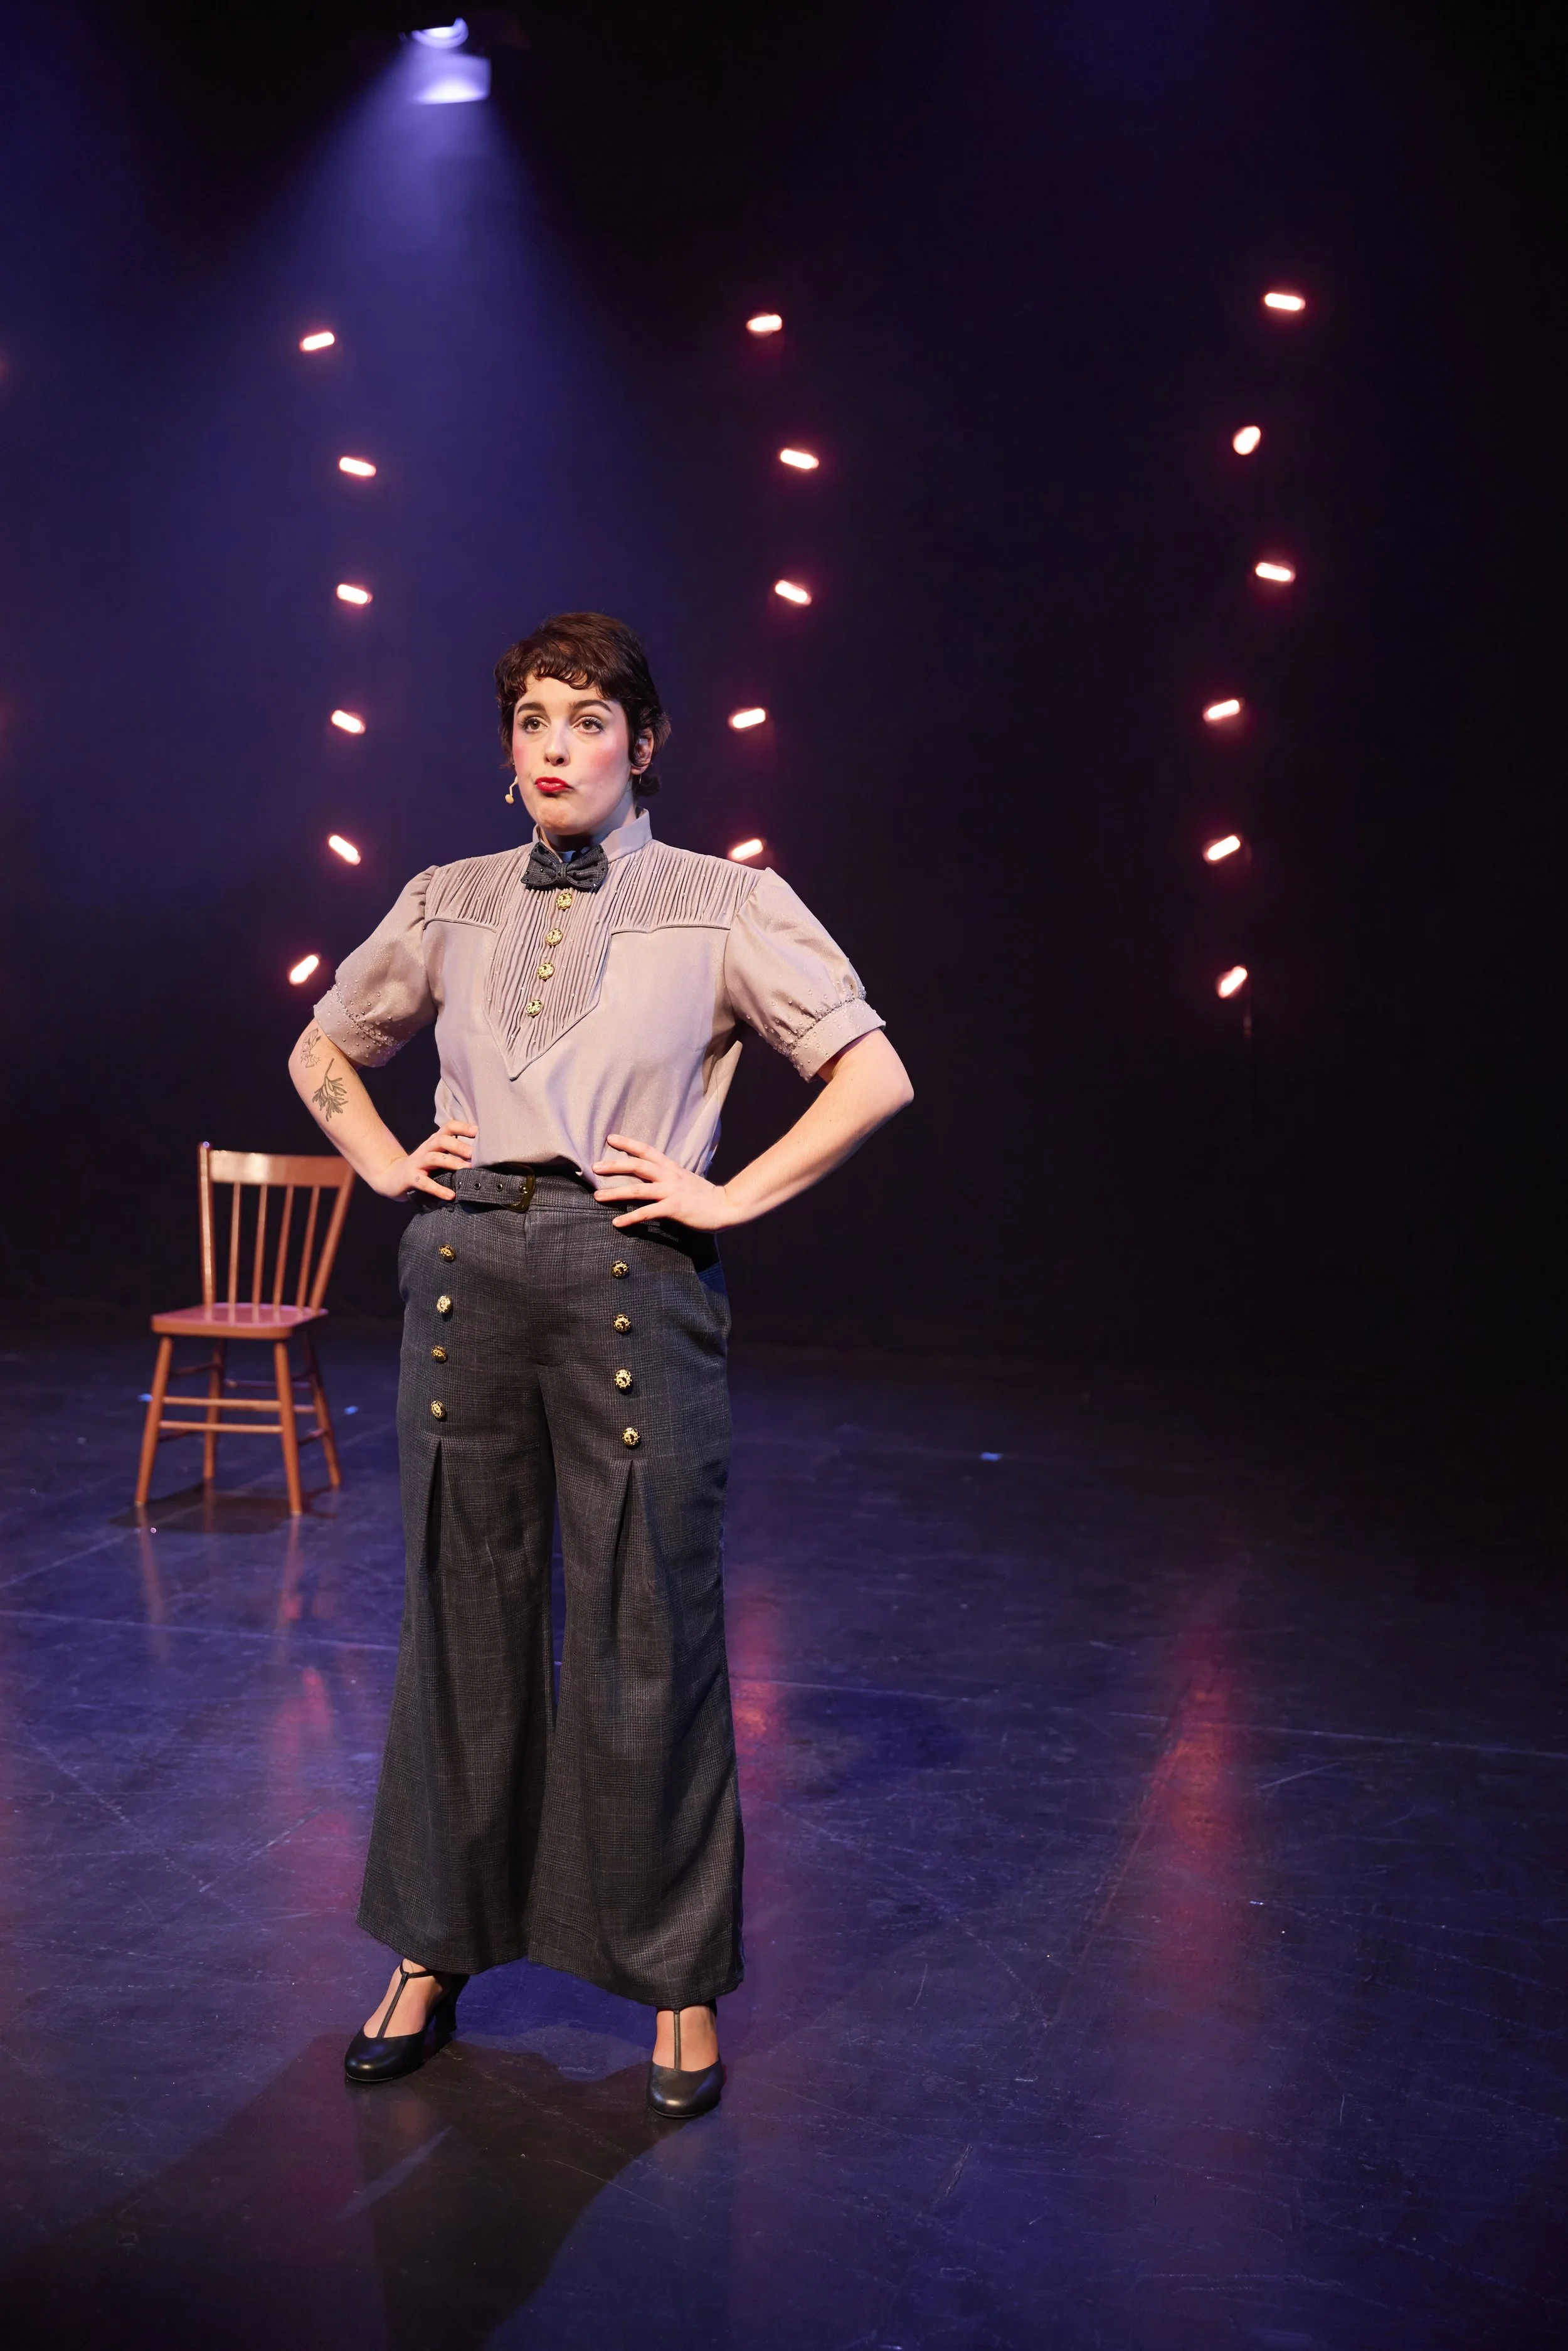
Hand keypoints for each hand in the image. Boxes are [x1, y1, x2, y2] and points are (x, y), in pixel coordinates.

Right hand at [370, 1119, 477, 1201]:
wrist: (392, 1178)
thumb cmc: (422, 1168)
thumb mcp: (436, 1156)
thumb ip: (453, 1153)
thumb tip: (482, 1156)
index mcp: (433, 1142)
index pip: (448, 1128)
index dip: (463, 1127)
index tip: (478, 1131)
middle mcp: (426, 1149)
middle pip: (442, 1141)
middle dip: (459, 1146)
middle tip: (475, 1154)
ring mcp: (417, 1163)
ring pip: (434, 1158)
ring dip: (451, 1162)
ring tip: (467, 1169)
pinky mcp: (410, 1178)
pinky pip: (425, 1183)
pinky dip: (438, 1189)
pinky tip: (450, 1195)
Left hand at [591, 1134, 729, 1229]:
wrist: (725, 1206)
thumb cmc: (704, 1196)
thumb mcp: (685, 1179)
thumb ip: (668, 1177)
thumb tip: (651, 1179)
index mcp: (671, 1167)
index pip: (646, 1150)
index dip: (628, 1143)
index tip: (610, 1138)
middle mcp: (669, 1176)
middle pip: (637, 1166)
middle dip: (614, 1165)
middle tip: (594, 1167)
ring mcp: (671, 1191)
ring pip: (638, 1189)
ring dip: (615, 1193)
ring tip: (597, 1197)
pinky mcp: (673, 1208)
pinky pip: (647, 1213)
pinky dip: (630, 1218)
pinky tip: (617, 1223)